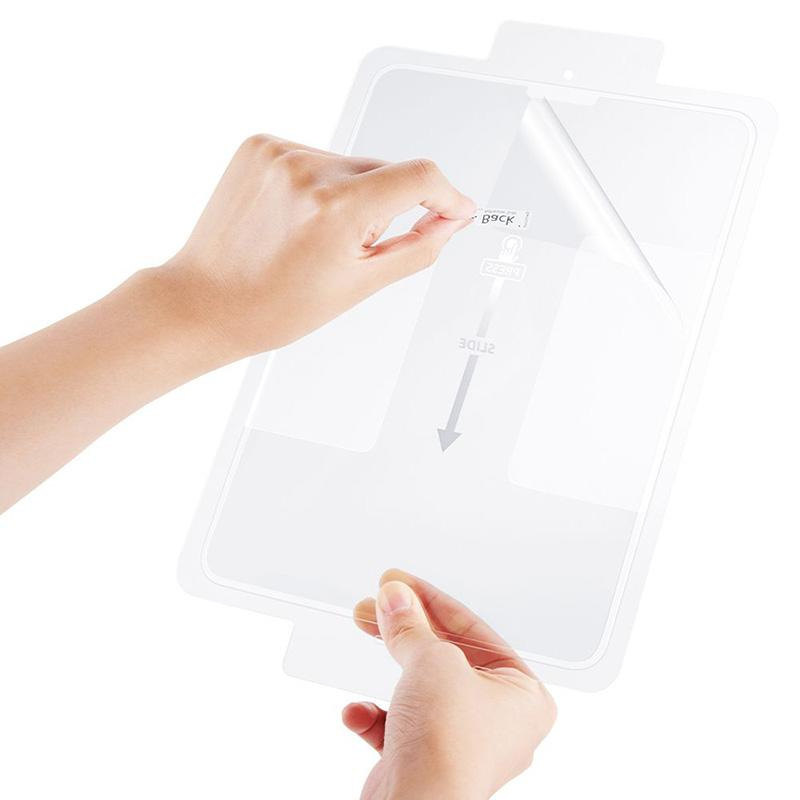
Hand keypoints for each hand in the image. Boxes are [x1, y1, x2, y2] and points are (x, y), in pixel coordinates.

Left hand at [157, 134, 475, 360]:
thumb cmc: (270, 306)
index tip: (453, 210)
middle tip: (348, 247)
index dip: (445, 196)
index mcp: (336, 209)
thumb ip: (416, 248)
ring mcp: (278, 153)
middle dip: (384, 205)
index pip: (419, 177)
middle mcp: (306, 170)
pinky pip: (314, 156)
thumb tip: (449, 221)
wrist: (205, 302)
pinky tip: (293, 217)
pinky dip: (318, 183)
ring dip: (349, 193)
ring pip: (349, 164)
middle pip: (383, 171)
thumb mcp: (358, 287)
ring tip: (311, 235)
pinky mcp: (259, 146)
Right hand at [342, 571, 556, 799]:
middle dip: (407, 627)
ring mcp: (462, 744)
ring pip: (423, 687)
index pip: (475, 630)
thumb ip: (412, 626)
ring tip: (367, 629)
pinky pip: (401, 726)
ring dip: (392, 663)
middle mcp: (499, 721)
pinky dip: (377, 715)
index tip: (400, 581)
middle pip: (446, 655)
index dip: (432, 599)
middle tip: (378, 602)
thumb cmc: (449, 745)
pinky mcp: (428, 763)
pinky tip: (359, 712)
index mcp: (523, 695)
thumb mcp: (432, 662)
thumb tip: (396, 596)